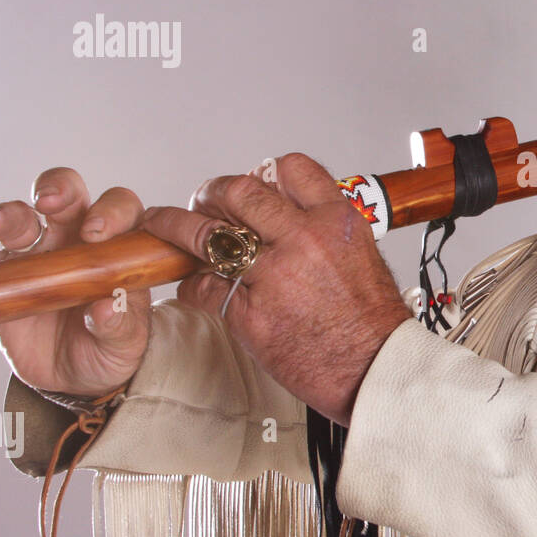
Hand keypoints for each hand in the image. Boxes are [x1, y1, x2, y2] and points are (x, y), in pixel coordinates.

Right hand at [0, 168, 152, 397]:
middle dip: (59, 191)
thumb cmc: (109, 348)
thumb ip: (122, 325)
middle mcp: (76, 241)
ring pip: (21, 218)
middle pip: (69, 197)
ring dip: (7, 214)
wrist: (73, 378)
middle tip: (49, 205)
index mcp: (116, 248)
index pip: (121, 211)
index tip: (98, 232)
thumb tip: (111, 306)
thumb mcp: (126, 344)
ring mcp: (35, 255)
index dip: (113, 211)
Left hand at [142, 153, 412, 424]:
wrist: (375, 368)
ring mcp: (274, 276)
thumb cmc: (371, 320)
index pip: (290, 169)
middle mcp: (303, 239)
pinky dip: (191, 285)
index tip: (251, 182)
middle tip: (200, 202)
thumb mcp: (361, 254)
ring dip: (174, 227)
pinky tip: (193, 286)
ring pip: (206, 235)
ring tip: (161, 226)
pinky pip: (203, 288)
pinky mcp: (251, 314)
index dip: (263, 172)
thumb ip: (324, 229)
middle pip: (239, 192)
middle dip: (211, 193)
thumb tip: (287, 216)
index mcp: (334, 221)